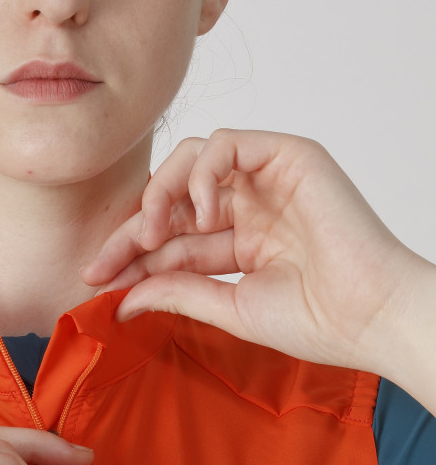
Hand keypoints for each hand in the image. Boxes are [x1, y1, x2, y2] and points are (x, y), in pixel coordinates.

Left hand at [83, 129, 428, 376]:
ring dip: (162, 193)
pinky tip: (201, 214)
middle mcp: (249, 207)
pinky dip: (202, 173)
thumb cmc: (314, 319)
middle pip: (172, 199)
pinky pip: (227, 144)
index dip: (130, 254)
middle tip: (106, 261)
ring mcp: (268, 181)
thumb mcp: (228, 307)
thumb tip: (121, 299)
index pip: (170, 238)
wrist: (369, 317)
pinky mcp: (288, 157)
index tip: (95, 277)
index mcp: (238, 242)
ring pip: (193, 159)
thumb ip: (176, 292)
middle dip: (132, 227)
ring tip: (154, 235)